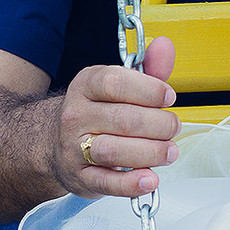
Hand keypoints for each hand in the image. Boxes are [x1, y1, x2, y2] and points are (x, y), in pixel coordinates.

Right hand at [54, 35, 179, 198]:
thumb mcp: (119, 85)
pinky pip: (106, 183)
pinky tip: (150, 179)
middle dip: (159, 125)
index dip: (149, 90)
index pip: (115, 83)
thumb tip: (165, 45)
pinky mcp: (81, 178)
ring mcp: (74, 149)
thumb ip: (148, 69)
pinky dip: (131, 184)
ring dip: (151, 153)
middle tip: (174, 127)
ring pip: (115, 151)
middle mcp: (76, 116)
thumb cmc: (99, 111)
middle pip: (123, 120)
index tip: (169, 97)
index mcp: (85, 86)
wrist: (55, 142)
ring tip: (170, 151)